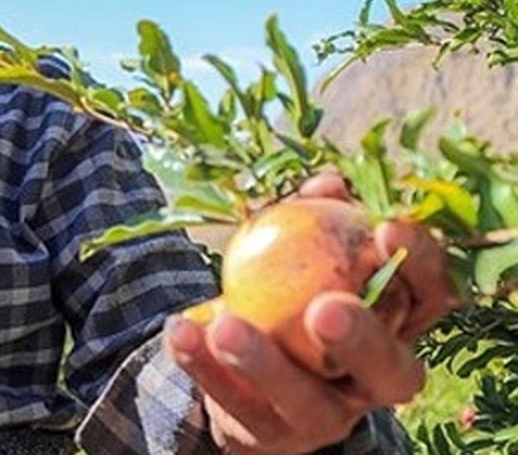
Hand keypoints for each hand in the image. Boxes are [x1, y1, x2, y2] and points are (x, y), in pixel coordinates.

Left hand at [165, 171, 458, 453]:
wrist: (246, 376)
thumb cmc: (289, 295)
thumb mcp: (307, 258)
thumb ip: (318, 219)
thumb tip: (327, 183)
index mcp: (397, 329)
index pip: (432, 298)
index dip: (421, 264)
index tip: (383, 226)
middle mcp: (373, 383)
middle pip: (389, 372)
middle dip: (362, 340)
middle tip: (324, 308)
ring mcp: (325, 417)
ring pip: (304, 402)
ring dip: (264, 363)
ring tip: (225, 326)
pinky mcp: (270, 436)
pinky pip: (234, 403)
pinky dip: (202, 365)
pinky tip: (181, 332)